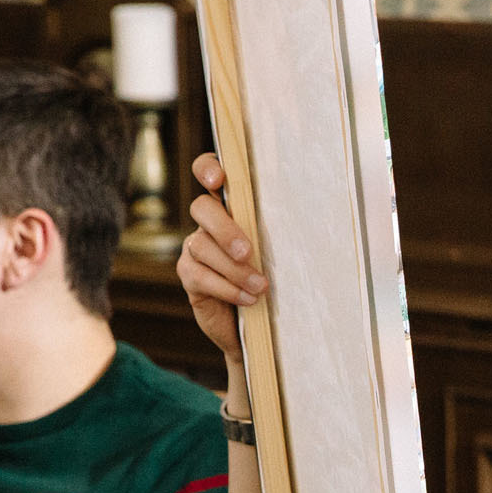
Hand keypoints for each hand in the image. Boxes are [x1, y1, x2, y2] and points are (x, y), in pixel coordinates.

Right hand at [176, 152, 266, 366]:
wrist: (259, 324)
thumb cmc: (274, 279)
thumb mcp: (278, 252)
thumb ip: (275, 233)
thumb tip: (302, 223)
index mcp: (231, 207)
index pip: (208, 172)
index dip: (208, 168)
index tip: (219, 179)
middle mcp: (208, 224)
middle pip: (202, 208)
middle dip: (225, 229)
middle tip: (247, 252)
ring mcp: (194, 249)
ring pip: (201, 246)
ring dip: (234, 269)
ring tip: (261, 287)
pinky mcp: (189, 276)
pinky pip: (199, 276)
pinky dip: (227, 289)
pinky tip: (248, 299)